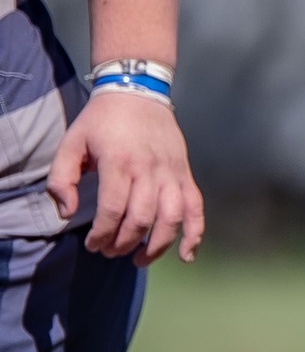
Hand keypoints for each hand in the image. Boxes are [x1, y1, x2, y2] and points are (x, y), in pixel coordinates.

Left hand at [47, 92, 204, 262]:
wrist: (138, 92)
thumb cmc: (101, 121)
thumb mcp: (71, 143)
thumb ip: (61, 179)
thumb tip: (68, 214)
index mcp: (118, 162)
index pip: (112, 210)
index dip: (101, 234)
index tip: (92, 245)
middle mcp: (148, 170)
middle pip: (140, 220)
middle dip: (123, 243)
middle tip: (109, 251)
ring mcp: (171, 173)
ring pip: (170, 219)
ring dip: (156, 246)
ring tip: (139, 259)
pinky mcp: (185, 175)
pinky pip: (195, 209)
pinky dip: (195, 235)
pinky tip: (186, 255)